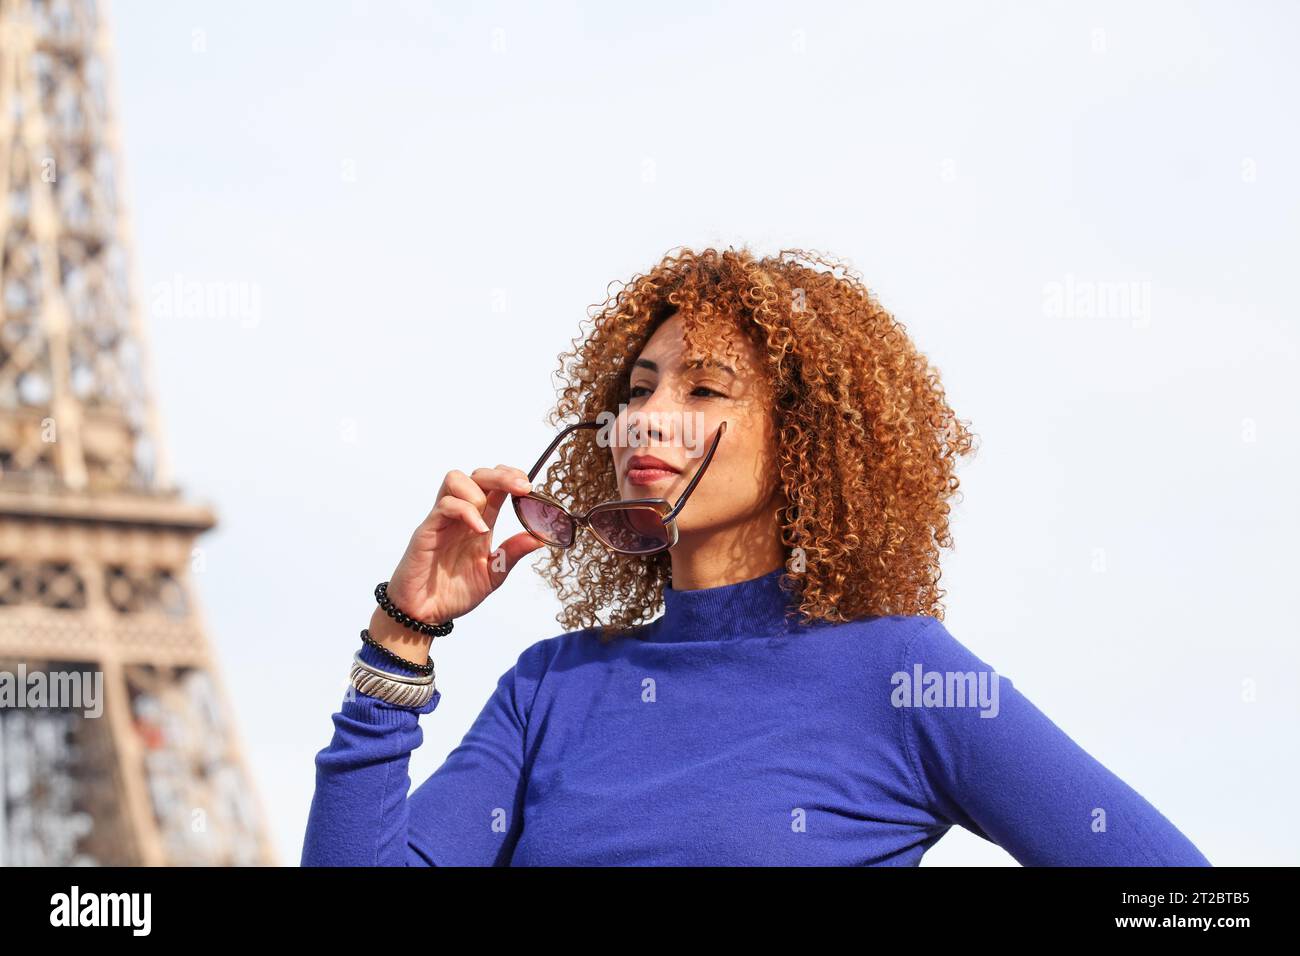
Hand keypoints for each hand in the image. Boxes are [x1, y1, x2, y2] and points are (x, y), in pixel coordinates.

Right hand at [380, 465, 546, 630]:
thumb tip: (539, 538)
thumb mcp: (492, 574)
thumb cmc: (453, 593)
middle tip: (522, 487)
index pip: (494, 486)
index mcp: (480, 523)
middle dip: (502, 475)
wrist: (425, 614)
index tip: (528, 486)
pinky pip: (445, 505)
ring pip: (456, 479)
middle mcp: (462, 516)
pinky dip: (466, 511)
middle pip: (478, 475)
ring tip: (489, 516)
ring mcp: (443, 520)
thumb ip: (511, 554)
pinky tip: (479, 530)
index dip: (511, 477)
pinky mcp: (428, 530)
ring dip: (479, 489)